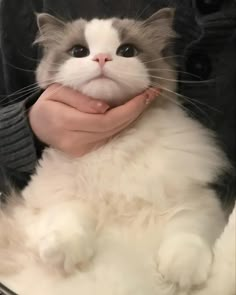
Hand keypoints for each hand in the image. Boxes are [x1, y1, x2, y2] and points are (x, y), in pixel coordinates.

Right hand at [29, 84, 157, 156]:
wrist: (37, 126)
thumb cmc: (47, 105)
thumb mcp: (56, 92)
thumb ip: (79, 100)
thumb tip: (105, 108)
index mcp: (65, 122)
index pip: (105, 119)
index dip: (128, 109)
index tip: (145, 95)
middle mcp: (76, 141)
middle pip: (113, 128)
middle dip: (136, 111)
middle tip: (152, 94)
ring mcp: (82, 149)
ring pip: (114, 133)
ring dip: (132, 117)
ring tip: (146, 100)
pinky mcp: (86, 152)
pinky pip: (109, 137)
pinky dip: (123, 124)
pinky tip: (132, 112)